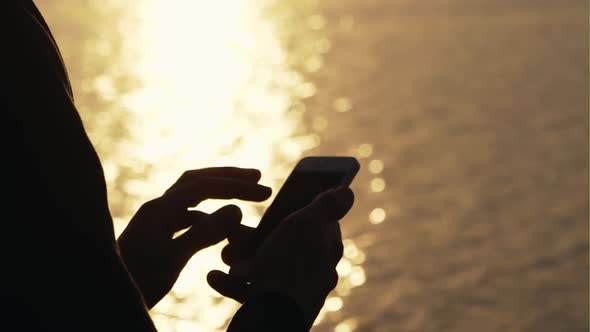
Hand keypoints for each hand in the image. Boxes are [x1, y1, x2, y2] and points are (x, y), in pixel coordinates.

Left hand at [118, 167, 271, 307]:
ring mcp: (156, 221)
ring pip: (191, 198)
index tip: (264, 192)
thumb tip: (236, 209)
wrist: (105, 299)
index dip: (236, 186)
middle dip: (228, 178)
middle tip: (257, 177)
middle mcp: (157, 209)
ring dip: (219, 195)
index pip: (204, 186)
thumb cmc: (137, 281)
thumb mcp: (173, 259)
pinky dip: (208, 217)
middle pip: (196, 181)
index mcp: (160, 210)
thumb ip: (204, 233)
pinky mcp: (156, 235)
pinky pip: (187, 217)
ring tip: (245, 198)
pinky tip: (222, 227)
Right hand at [208, 186, 353, 326]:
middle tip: (234, 232)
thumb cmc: (287, 268)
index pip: (316, 222)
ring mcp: (294, 290)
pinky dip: (232, 283)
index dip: (294, 211)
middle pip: (283, 244)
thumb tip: (347, 191)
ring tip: (225, 255)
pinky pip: (251, 290)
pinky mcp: (275, 306)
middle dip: (253, 238)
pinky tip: (214, 276)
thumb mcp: (304, 224)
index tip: (275, 205)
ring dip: (239, 258)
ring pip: (264, 266)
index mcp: (326, 249)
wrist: (270, 320)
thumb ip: (324, 205)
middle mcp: (314, 271)